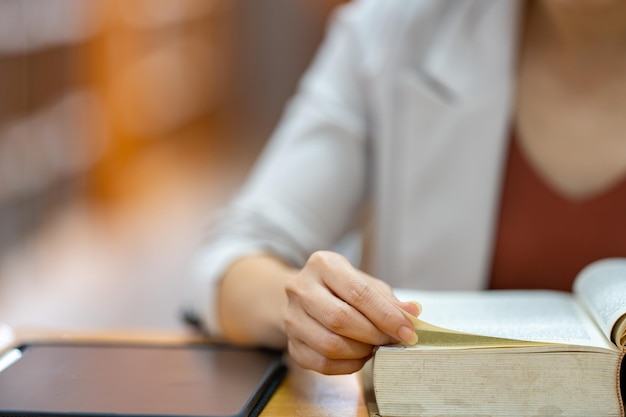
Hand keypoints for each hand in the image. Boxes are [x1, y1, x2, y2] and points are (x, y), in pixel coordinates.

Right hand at [284, 250, 419, 374]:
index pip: (357, 292)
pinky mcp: (291, 343)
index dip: (386, 315)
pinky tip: (358, 356)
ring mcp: (291, 317)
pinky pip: (322, 363)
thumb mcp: (365, 283)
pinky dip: (347, 366)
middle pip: (340, 319)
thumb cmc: (341, 289)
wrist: (306, 296)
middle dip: (373, 334)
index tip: (407, 331)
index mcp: (322, 264)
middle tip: (391, 340)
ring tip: (373, 346)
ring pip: (329, 344)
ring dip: (360, 351)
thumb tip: (412, 313)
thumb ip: (387, 299)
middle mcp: (300, 288)